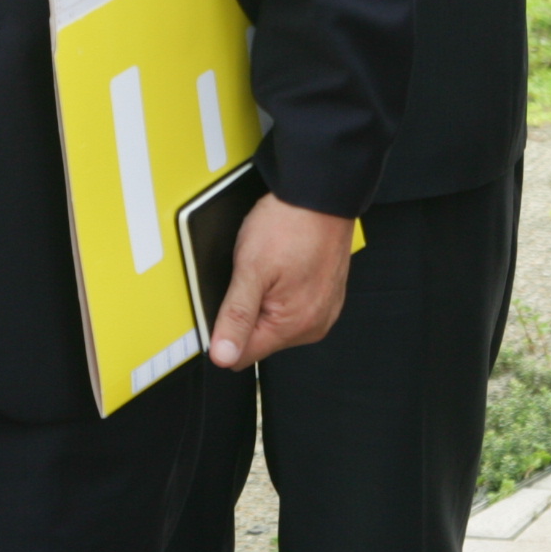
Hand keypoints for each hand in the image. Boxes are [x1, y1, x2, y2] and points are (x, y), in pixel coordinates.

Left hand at [209, 195, 354, 367]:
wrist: (320, 194)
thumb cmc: (290, 224)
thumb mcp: (249, 269)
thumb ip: (235, 317)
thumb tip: (222, 357)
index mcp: (293, 325)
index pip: (242, 355)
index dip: (226, 330)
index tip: (230, 301)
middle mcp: (313, 324)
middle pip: (260, 340)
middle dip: (248, 312)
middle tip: (253, 277)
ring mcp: (324, 310)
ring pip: (276, 323)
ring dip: (266, 301)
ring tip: (271, 268)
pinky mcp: (328, 296)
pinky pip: (294, 307)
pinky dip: (284, 291)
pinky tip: (285, 267)